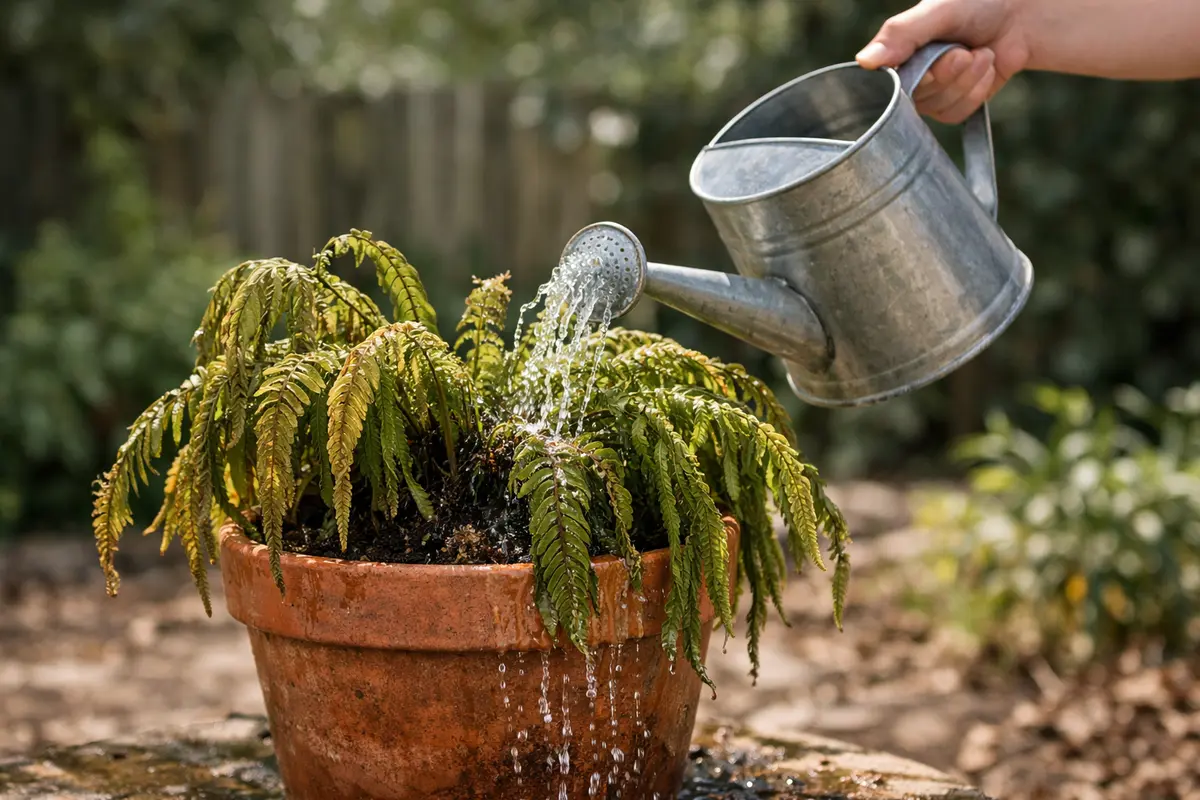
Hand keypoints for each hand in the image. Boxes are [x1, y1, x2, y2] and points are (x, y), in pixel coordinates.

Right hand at [856, 0, 1031, 123]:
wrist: (1022, 14)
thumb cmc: (979, 3)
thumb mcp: (936, 11)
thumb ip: (900, 35)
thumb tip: (864, 62)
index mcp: (898, 50)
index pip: (887, 82)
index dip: (915, 78)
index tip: (934, 65)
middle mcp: (911, 73)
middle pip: (917, 97)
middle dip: (947, 74)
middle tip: (964, 52)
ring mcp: (934, 91)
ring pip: (939, 106)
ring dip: (967, 80)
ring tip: (981, 54)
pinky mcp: (956, 103)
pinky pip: (957, 113)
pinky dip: (977, 91)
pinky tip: (986, 68)